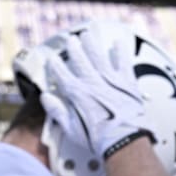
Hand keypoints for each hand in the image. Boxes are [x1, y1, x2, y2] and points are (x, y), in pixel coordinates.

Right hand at [40, 32, 152, 157]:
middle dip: (75, 49)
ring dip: (93, 45)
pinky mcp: (128, 84)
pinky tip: (118, 44)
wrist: (124, 140)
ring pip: (99, 58)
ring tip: (89, 35)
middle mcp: (93, 84)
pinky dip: (121, 53)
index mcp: (77, 94)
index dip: (57, 66)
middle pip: (81, 61)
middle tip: (72, 40)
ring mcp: (111, 82)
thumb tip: (47, 98)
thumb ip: (58, 112)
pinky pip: (124, 64)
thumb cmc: (98, 138)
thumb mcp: (71, 129)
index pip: (63, 74)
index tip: (53, 58)